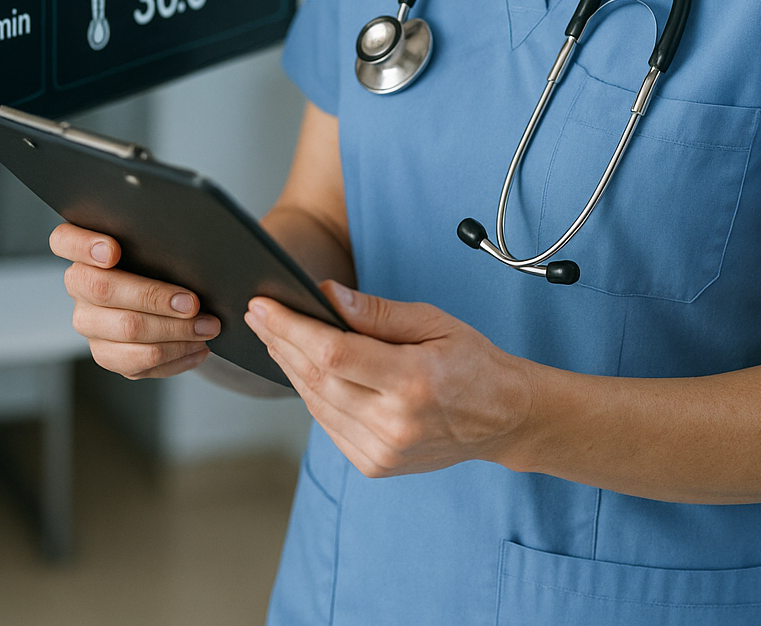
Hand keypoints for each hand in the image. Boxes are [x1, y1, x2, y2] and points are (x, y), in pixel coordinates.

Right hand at [50, 223, 220, 378]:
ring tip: (207, 328)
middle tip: (193, 303)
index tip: (114, 251)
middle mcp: (78, 286)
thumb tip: (191, 236)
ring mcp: (89, 322)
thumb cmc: (160, 255)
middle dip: (153, 296)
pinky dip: (175, 357)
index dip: (85, 246)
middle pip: (103, 290)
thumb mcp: (156, 238)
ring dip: (173, 332)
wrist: (167, 291)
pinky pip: (136, 363)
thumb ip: (157, 234)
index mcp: (81, 248)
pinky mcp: (106, 353)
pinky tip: (198, 349)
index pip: (65, 240)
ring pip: (126, 330)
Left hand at [245, 282, 534, 477]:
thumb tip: (325, 294)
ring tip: (272, 335)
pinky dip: (311, 394)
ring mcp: (382, 452)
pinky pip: (328, 424)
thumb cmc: (472, 362)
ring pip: (316, 405)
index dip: (291, 329)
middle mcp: (394, 424)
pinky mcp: (374, 465)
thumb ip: (376, 312)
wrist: (502, 418)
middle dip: (281, 342)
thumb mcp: (433, 320)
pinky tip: (301, 368)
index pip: (333, 355)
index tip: (264, 305)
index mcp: (412, 382)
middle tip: (258, 313)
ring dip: (289, 367)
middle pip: (317, 380)